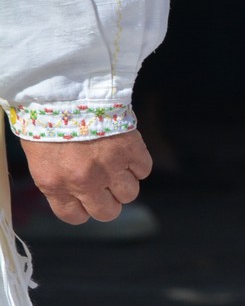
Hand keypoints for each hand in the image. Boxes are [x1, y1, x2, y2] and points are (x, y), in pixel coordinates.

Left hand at [20, 131, 150, 223]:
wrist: (66, 89)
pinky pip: (143, 169)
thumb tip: (76, 193)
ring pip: (129, 193)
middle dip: (108, 200)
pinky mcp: (130, 152)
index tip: (86, 199)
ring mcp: (109, 168)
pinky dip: (137, 162)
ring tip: (115, 162)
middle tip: (105, 184)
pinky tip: (124, 148)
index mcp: (55, 184)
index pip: (76, 216)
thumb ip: (58, 180)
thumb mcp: (40, 156)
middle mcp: (83, 182)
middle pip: (108, 212)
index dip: (83, 208)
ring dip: (125, 180)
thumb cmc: (47, 119)